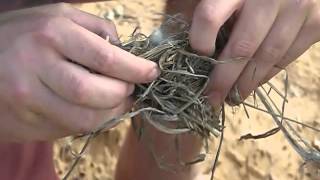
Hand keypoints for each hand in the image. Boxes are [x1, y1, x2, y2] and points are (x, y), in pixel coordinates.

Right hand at [0, 3, 158, 141]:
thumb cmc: (25, 35)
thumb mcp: (58, 16)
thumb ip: (96, 28)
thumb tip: (128, 52)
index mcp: (52, 34)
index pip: (106, 58)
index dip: (134, 69)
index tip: (151, 73)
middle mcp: (36, 67)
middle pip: (96, 94)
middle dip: (122, 95)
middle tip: (129, 89)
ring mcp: (27, 99)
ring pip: (85, 119)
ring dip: (111, 114)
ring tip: (116, 101)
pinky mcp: (24, 123)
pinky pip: (69, 129)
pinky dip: (90, 121)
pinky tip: (91, 108)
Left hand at [190, 0, 319, 105]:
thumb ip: (203, 4)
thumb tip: (179, 34)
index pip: (210, 17)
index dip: (200, 41)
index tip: (196, 56)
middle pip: (241, 47)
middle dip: (223, 80)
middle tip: (211, 100)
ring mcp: (297, 8)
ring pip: (267, 57)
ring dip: (246, 84)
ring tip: (232, 98)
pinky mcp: (317, 22)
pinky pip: (288, 57)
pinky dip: (268, 74)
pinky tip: (254, 82)